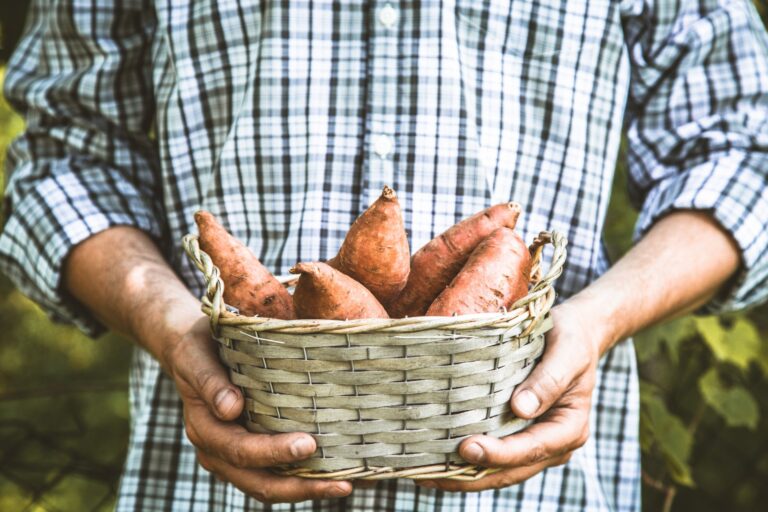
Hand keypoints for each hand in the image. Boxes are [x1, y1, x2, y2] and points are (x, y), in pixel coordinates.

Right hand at [161, 315, 352, 503]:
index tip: (309, 445)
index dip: (273, 452)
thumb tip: (231, 409)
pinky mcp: (250, 452)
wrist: (189, 351)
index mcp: (205, 430)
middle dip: (300, 486)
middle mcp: (217, 451)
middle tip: (340, 484)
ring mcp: (233, 457)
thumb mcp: (196, 357)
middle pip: (260, 482)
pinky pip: (275, 474)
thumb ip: (210, 382)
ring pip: (269, 486)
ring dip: (306, 489)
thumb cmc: (196, 349)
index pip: (240, 450)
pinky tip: (332, 474)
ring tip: (344, 486)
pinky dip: (302, 479)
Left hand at [417, 302, 600, 491]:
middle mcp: (553, 444)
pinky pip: (494, 457)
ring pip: (499, 471)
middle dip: (473, 475)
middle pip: (511, 471)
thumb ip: (549, 380)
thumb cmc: (571, 340)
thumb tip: (520, 409)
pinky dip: (468, 462)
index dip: (500, 454)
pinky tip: (438, 461)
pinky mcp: (518, 436)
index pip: (532, 449)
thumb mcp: (567, 352)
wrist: (575, 336)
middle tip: (433, 473)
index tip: (468, 448)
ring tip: (426, 475)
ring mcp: (535, 444)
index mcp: (569, 428)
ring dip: (464, 475)